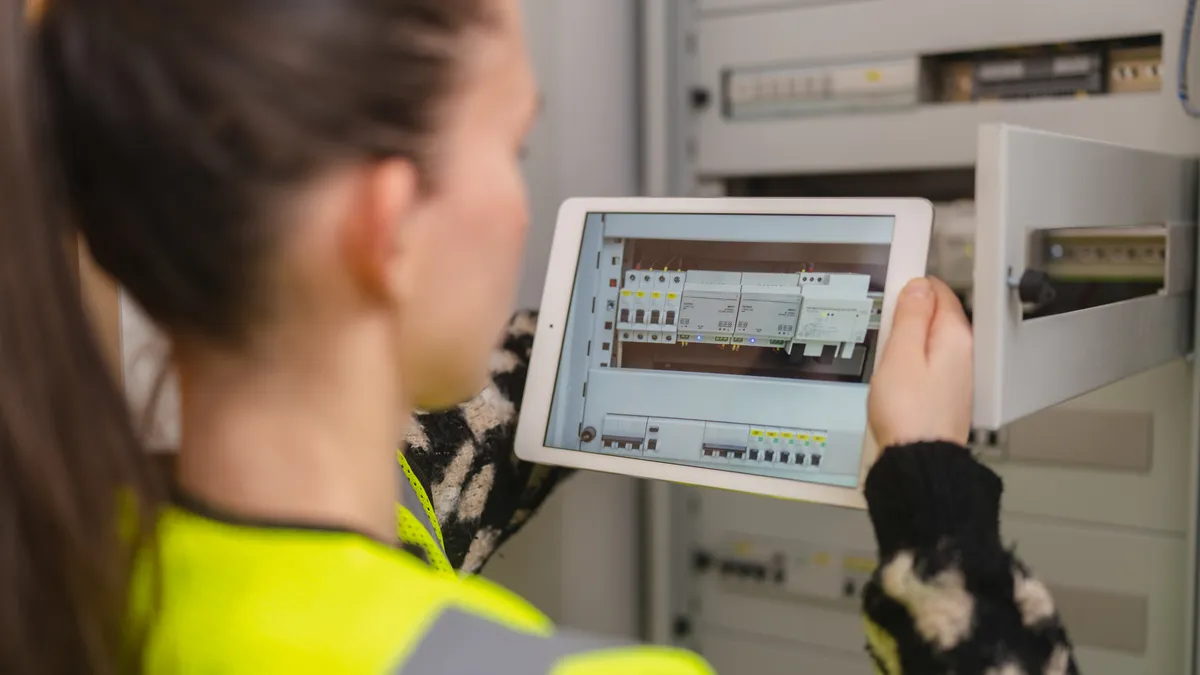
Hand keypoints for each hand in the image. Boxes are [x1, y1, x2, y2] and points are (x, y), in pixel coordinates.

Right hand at [868, 277, 972, 448]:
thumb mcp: (900, 355)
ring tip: (887, 363)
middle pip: (933, 316)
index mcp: (954, 337)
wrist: (918, 461)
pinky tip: (894, 382)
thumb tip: (917, 287)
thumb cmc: (910, 414)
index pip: (938, 290)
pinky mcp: (944, 392)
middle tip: (884, 333)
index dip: (911, 286)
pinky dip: (909, 365)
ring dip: (906, 344)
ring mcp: (955, 374)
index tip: (892, 289)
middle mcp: (962, 353)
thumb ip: (909, 316)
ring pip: (928, 341)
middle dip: (906, 318)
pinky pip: (926, 365)